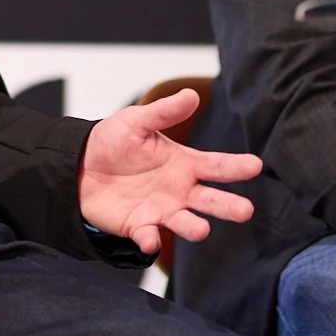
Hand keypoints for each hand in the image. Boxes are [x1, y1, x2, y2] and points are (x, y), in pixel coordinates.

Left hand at [75, 89, 259, 254]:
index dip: (236, 166)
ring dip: (194, 227)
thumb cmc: (113, 141)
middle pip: (211, 200)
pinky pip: (148, 236)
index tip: (256, 165)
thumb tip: (192, 95)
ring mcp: (162, 210)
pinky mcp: (139, 226)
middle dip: (228, 206)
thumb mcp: (137, 121)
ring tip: (202, 229)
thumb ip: (164, 112)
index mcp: (184, 163)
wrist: (80, 166)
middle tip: (246, 211)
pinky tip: (149, 239)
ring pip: (186, 223)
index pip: (216, 165)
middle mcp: (180, 190)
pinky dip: (150, 240)